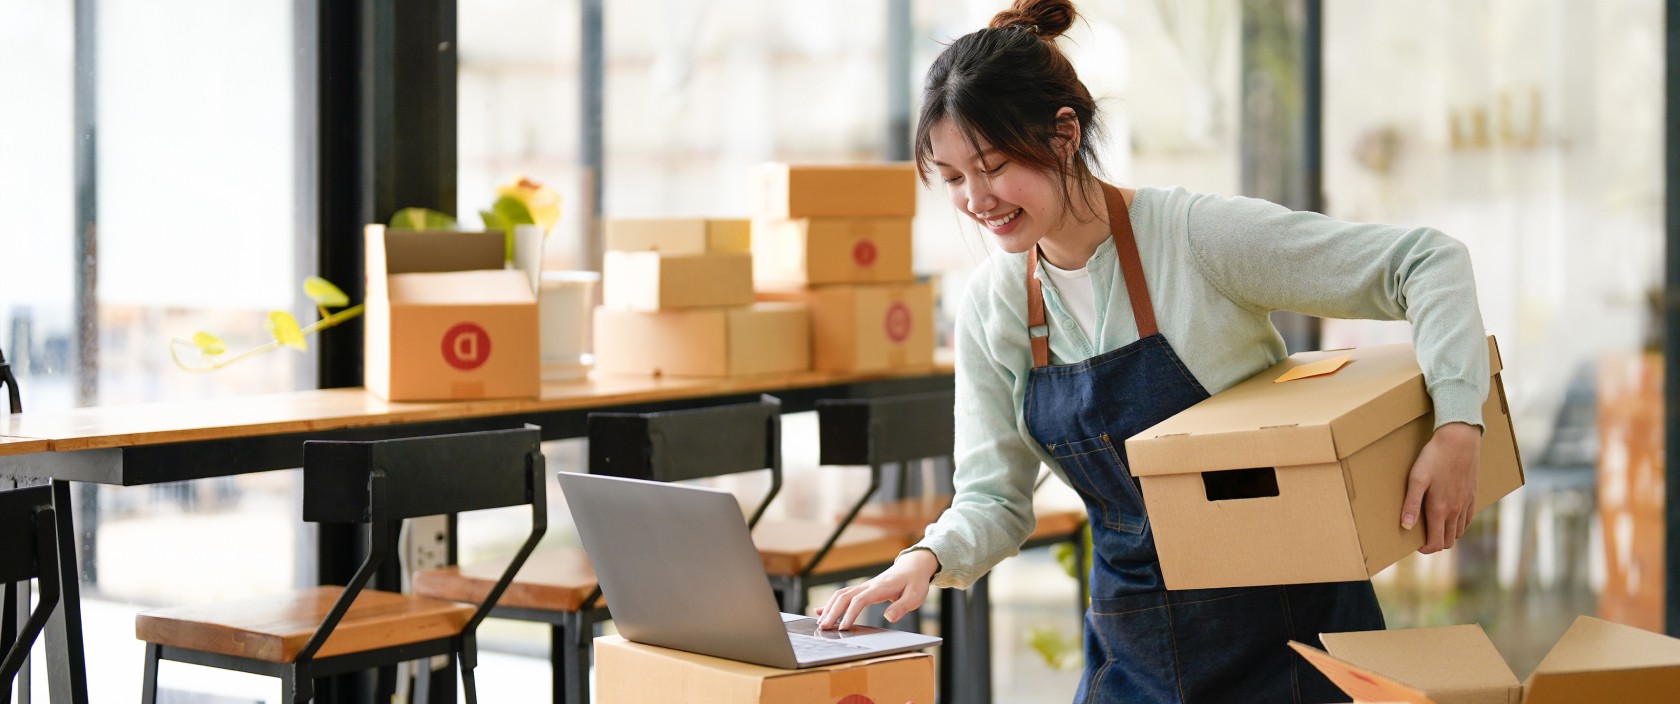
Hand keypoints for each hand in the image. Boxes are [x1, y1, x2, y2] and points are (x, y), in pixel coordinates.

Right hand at [814, 549, 938, 629]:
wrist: (913, 566)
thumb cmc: (915, 582)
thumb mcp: (915, 596)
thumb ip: (902, 607)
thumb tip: (888, 617)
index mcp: (881, 588)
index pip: (860, 600)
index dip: (850, 614)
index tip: (843, 628)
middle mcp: (869, 585)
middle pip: (844, 597)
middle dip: (832, 612)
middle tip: (823, 628)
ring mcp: (864, 586)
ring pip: (841, 595)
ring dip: (829, 608)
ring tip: (821, 623)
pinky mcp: (863, 589)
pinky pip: (844, 594)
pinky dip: (831, 603)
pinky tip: (821, 611)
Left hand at [1400, 421, 1481, 553]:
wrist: (1459, 440)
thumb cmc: (1434, 458)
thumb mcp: (1416, 479)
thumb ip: (1411, 504)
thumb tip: (1405, 526)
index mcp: (1440, 509)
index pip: (1436, 543)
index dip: (1425, 549)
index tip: (1415, 545)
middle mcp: (1455, 510)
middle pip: (1448, 541)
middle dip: (1435, 544)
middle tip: (1422, 538)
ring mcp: (1466, 503)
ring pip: (1459, 532)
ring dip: (1447, 536)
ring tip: (1433, 528)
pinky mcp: (1472, 495)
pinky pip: (1468, 519)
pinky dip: (1458, 525)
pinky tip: (1449, 518)